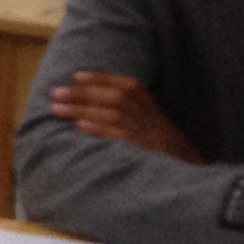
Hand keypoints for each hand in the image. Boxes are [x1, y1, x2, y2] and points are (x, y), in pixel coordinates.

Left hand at [46, 72, 202, 162]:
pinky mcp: (146, 152)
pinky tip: (81, 127)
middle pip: (115, 98)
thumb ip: (124, 105)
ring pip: (113, 115)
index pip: (126, 85)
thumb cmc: (158, 140)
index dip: (101, 78)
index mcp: (150, 104)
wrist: (187, 168)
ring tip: (57, 109)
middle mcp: (149, 115)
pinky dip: (100, 130)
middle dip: (83, 93)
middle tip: (55, 93)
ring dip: (82, 110)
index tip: (76, 76)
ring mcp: (148, 133)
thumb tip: (84, 94)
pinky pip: (121, 138)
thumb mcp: (147, 117)